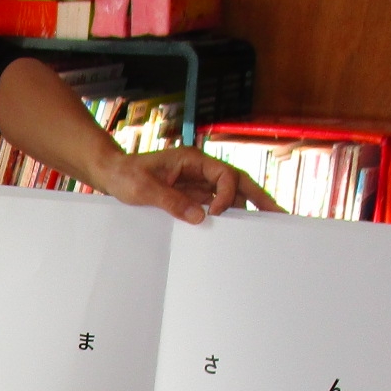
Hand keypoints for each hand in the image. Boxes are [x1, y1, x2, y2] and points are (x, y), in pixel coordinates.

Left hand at [97, 146, 281, 223]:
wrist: (111, 174)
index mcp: (192, 160)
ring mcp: (197, 183)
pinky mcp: (190, 196)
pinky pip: (214, 205)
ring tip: (263, 228)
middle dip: (259, 198)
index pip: (224, 174)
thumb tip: (201, 218)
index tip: (215, 213)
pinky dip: (226, 216)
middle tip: (279, 215)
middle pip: (237, 182)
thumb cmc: (125, 175)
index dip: (226, 194)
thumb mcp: (144, 189)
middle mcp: (199, 169)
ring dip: (244, 209)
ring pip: (229, 194)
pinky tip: (234, 230)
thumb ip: (172, 201)